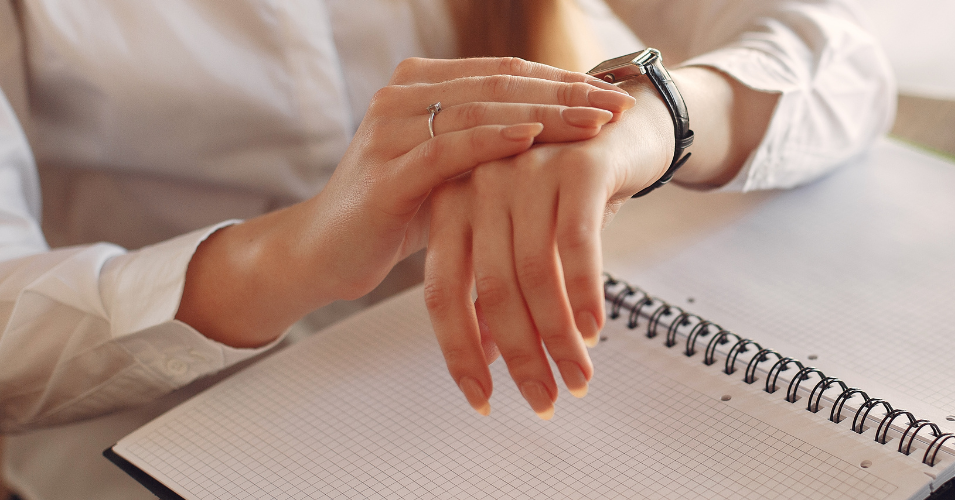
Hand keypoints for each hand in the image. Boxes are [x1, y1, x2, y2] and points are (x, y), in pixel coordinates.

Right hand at [176, 58, 635, 348]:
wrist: (323, 253)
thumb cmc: (397, 213)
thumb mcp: (454, 171)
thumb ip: (495, 145)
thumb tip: (570, 136)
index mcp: (421, 85)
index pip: (506, 73)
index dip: (563, 81)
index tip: (613, 95)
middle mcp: (403, 95)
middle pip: (500, 84)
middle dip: (566, 94)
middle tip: (618, 105)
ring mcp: (391, 129)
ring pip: (481, 110)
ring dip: (545, 114)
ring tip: (594, 122)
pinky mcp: (386, 171)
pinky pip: (448, 149)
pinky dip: (493, 141)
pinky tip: (534, 139)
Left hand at [422, 78, 676, 418]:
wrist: (624, 124)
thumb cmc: (567, 189)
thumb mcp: (524, 236)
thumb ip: (496, 288)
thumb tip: (485, 355)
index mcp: (452, 203)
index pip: (442, 292)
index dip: (460, 353)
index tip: (482, 399)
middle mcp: (481, 184)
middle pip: (488, 290)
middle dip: (519, 356)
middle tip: (543, 399)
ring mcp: (526, 172)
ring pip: (533, 273)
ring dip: (557, 337)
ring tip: (577, 376)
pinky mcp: (576, 167)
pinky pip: (576, 244)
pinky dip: (585, 294)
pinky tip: (594, 330)